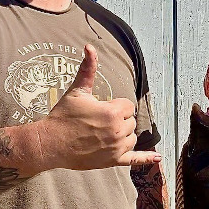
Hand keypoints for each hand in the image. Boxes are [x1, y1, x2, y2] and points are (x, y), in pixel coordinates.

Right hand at [37, 45, 161, 170]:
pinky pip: (135, 159)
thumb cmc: (64, 116)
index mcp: (113, 112)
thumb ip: (88, 69)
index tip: (100, 108)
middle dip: (118, 120)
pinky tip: (157, 158)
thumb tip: (90, 47)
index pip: (128, 106)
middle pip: (130, 122)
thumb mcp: (77, 91)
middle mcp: (118, 131)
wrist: (51, 143)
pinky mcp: (113, 161)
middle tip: (98, 122)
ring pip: (132, 138)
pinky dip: (146, 159)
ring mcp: (117, 148)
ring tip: (103, 134)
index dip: (115, 105)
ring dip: (123, 135)